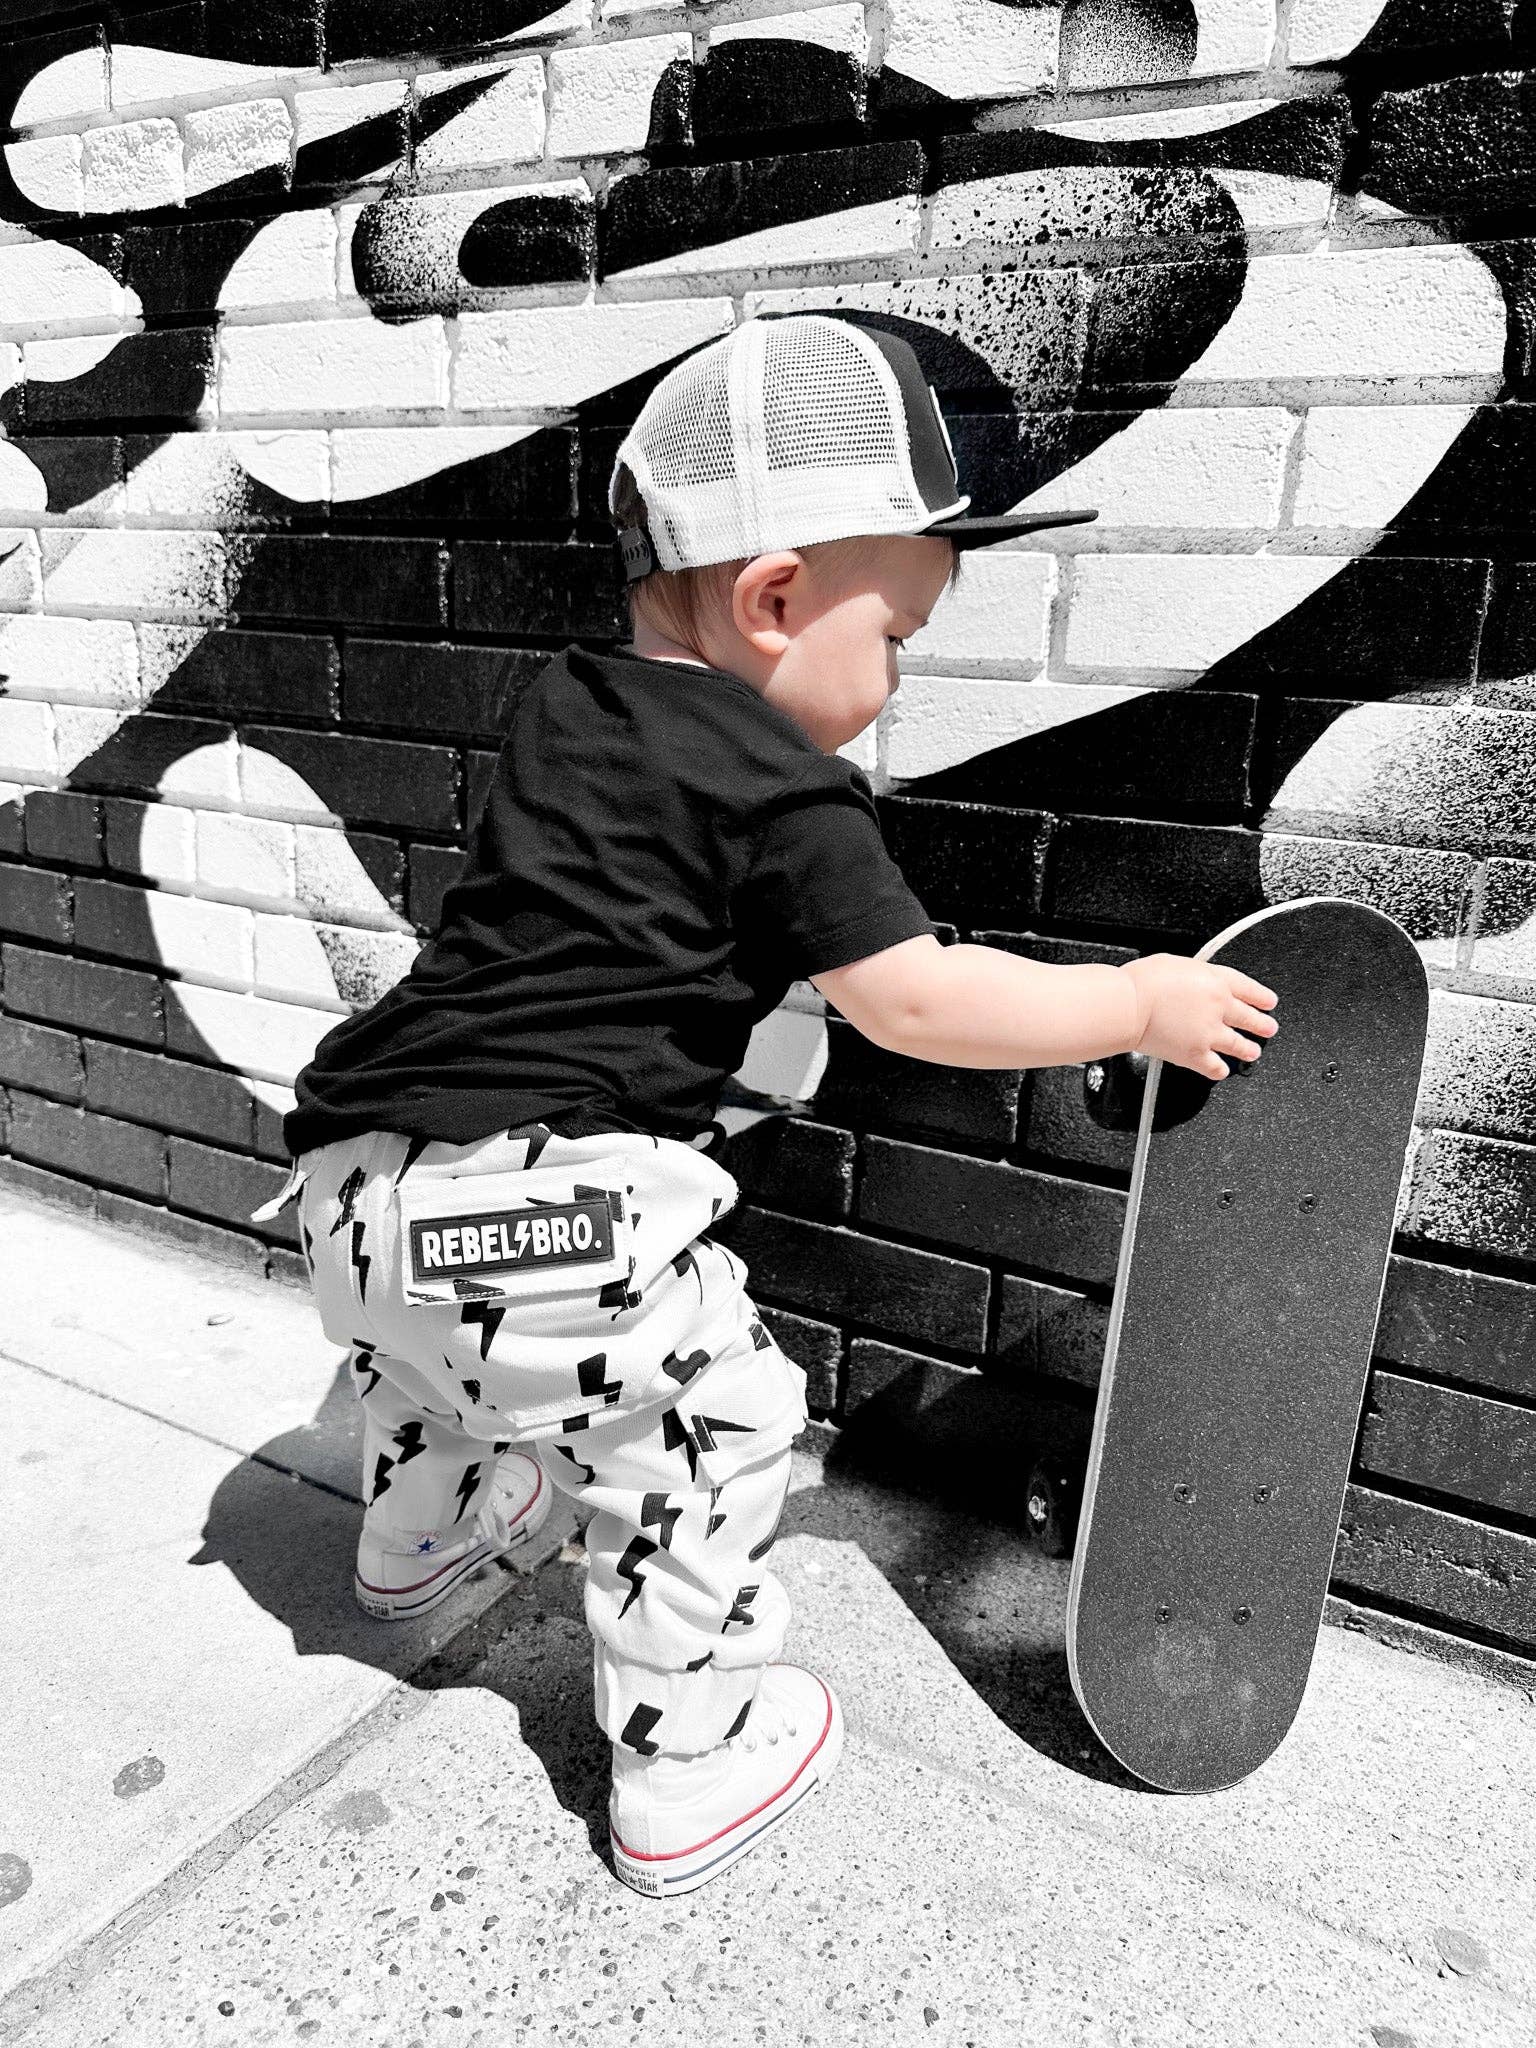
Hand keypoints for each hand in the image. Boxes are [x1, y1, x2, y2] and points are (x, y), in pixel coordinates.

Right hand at [1118, 953, 1279, 1080]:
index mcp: (1216, 981)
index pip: (1249, 989)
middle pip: (1251, 1018)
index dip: (1262, 997)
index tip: (1269, 1002)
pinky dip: (1220, 1069)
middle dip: (1263, 1024)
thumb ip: (1196, 976)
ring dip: (1249, 1049)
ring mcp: (1209, 1034)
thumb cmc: (1143, 982)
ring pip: (1240, 1045)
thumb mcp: (1177, 963)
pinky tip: (1221, 1069)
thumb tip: (1198, 982)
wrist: (1129, 1006)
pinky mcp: (1195, 1055)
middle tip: (1269, 1028)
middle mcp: (1219, 1008)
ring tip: (1252, 1051)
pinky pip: (1216, 1067)